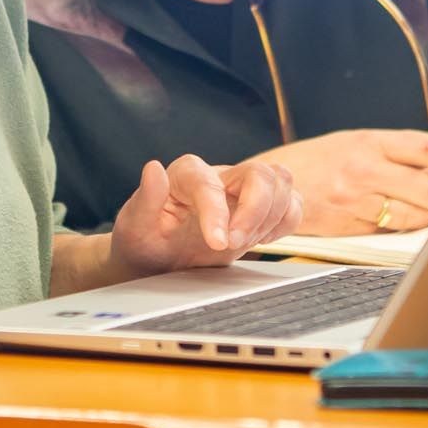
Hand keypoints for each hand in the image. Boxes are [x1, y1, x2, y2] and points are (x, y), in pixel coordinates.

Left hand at [108, 154, 300, 277]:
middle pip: (260, 173)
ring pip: (281, 181)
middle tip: (234, 244)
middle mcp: (219, 176)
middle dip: (255, 211)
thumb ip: (145, 199)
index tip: (217, 242)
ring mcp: (242, 190)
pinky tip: (262, 239)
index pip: (210, 183)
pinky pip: (291, 203)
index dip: (217, 212)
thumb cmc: (144, 242)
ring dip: (272, 216)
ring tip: (244, 242)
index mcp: (186, 175)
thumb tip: (153, 168)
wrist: (157, 259)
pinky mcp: (259, 209)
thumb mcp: (135, 227)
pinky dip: (286, 221)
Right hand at [255, 129, 427, 234]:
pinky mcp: (349, 227)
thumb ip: (394, 151)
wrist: (267, 185)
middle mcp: (363, 169)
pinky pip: (389, 231)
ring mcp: (356, 201)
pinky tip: (397, 219)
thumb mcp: (353, 142)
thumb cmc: (315, 161)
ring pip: (414, 217)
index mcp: (368, 141)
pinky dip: (400, 228)